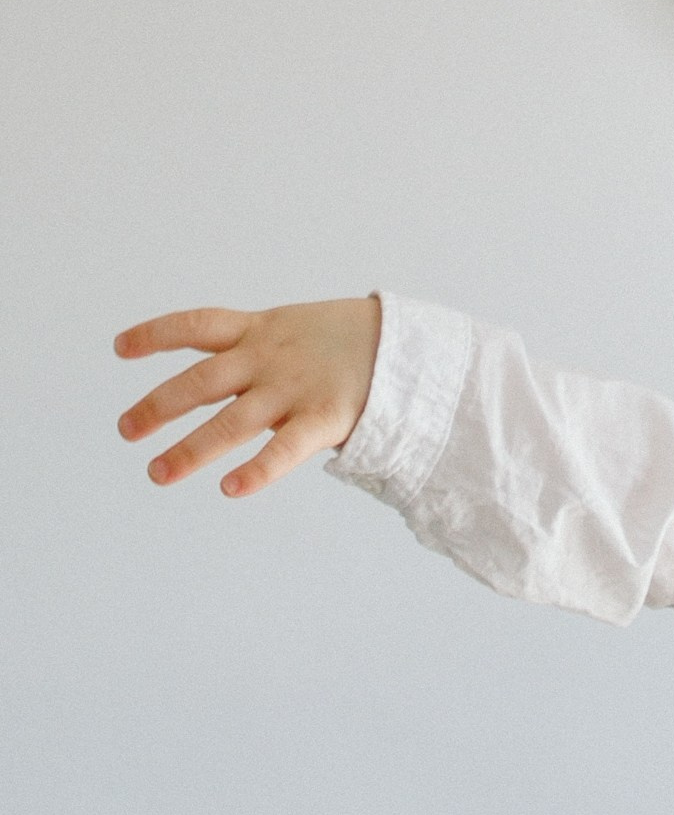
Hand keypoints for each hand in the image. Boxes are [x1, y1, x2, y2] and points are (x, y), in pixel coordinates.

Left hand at [115, 297, 381, 496]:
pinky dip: (258, 471)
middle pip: (201, 381)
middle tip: (126, 431)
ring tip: (157, 474)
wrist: (412, 345)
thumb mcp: (297, 331)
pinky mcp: (324, 418)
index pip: (198, 325)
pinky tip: (230, 489)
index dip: (157, 333)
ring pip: (232, 421)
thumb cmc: (350, 344)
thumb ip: (258, 352)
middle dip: (159, 405)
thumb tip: (217, 381)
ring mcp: (294, 389)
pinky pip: (285, 449)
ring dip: (191, 449)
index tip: (119, 347)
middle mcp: (269, 359)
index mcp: (262, 330)